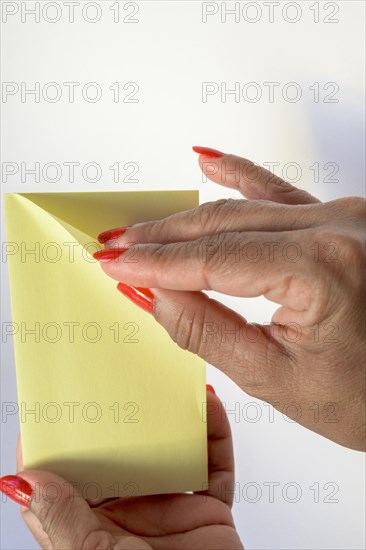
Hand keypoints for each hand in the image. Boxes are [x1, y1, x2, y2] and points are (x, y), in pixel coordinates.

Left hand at [0, 388, 243, 549]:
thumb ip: (63, 524)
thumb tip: (25, 482)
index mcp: (91, 529)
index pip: (65, 479)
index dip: (56, 444)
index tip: (51, 408)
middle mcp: (128, 514)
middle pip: (120, 453)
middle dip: (120, 417)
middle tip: (115, 378)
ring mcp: (168, 508)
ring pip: (168, 449)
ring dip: (170, 416)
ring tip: (165, 381)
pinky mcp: (208, 509)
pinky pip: (214, 463)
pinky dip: (216, 433)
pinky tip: (208, 406)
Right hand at [95, 147, 365, 450]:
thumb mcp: (276, 379)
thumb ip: (207, 330)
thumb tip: (155, 293)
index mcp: (322, 268)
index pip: (214, 258)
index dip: (156, 261)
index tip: (116, 261)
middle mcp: (337, 227)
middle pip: (224, 223)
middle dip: (164, 237)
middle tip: (117, 245)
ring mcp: (342, 217)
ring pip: (246, 206)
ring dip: (190, 217)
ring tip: (145, 225)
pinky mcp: (341, 219)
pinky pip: (280, 192)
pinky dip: (241, 176)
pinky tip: (209, 161)